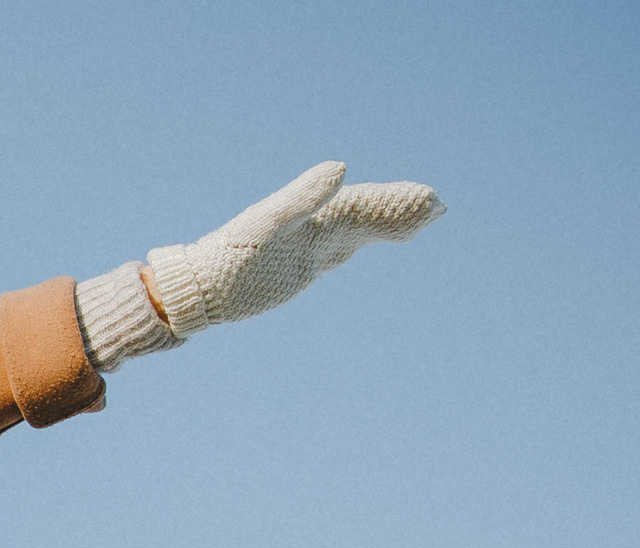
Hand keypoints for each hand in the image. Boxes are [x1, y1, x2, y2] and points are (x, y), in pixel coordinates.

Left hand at [146, 163, 443, 336]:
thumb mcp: (265, 226)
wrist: (200, 288)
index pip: (362, 203)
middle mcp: (313, 225)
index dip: (394, 201)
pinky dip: (368, 239)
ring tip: (428, 217)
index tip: (428, 200)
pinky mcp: (302, 266)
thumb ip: (302, 197)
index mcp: (309, 212)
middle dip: (401, 209)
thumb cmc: (227, 258)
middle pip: (366, 213)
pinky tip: (385, 235)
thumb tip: (342, 166)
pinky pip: (344, 248)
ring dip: (392, 223)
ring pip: (360, 229)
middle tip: (439, 206)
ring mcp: (310, 245)